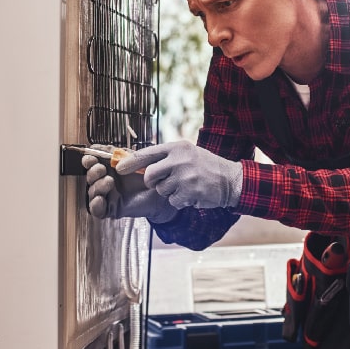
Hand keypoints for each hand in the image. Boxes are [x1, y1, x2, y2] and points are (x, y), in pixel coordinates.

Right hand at [81, 144, 177, 222]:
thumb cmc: (151, 174)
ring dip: (97, 186)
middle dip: (93, 172)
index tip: (90, 157)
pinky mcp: (113, 208)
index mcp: (110, 167)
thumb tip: (98, 147)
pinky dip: (95, 205)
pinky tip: (100, 199)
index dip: (89, 160)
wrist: (163, 190)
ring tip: (109, 182)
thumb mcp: (135, 159)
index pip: (93, 163)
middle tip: (101, 169)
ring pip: (93, 192)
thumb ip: (118, 153)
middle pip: (90, 177)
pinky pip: (97, 210)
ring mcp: (109, 195)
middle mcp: (107, 180)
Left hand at [115, 140, 242, 209]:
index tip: (120, 168)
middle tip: (161, 182)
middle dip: (152, 182)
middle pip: (150, 175)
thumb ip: (166, 157)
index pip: (147, 154)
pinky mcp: (188, 192)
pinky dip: (179, 200)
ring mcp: (184, 177)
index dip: (131, 162)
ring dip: (170, 191)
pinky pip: (172, 200)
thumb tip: (139, 163)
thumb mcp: (187, 153)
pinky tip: (191, 193)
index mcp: (177, 147)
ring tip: (185, 185)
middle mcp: (179, 160)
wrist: (229, 179)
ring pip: (161, 190)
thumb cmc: (205, 166)